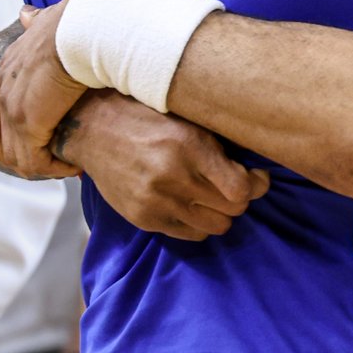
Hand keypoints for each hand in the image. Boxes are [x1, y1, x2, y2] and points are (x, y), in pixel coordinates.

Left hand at [0, 0, 85, 177]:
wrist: (80, 30)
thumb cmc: (74, 23)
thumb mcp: (48, 20)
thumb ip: (36, 21)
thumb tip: (25, 14)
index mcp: (8, 68)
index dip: (20, 125)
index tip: (47, 133)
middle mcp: (3, 90)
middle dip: (24, 150)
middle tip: (52, 157)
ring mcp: (11, 109)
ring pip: (15, 154)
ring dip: (40, 164)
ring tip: (65, 166)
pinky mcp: (27, 125)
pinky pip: (34, 162)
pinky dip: (52, 169)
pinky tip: (73, 166)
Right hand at [58, 91, 268, 239]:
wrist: (94, 129)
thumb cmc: (149, 117)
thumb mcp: (189, 120)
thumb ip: (221, 146)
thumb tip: (258, 175)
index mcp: (190, 146)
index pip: (241, 188)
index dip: (256, 184)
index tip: (257, 176)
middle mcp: (174, 177)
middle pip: (233, 209)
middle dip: (241, 198)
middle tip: (235, 185)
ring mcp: (156, 202)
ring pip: (216, 227)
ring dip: (221, 213)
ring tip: (214, 196)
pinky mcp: (143, 219)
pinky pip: (190, 234)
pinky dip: (199, 223)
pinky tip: (193, 205)